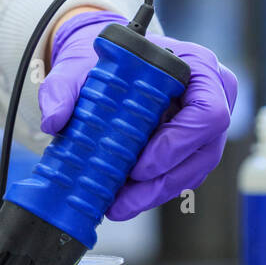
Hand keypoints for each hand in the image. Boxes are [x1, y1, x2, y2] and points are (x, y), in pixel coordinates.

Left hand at [38, 11, 237, 219]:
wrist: (109, 66)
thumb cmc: (108, 59)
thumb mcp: (80, 65)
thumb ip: (62, 87)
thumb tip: (54, 119)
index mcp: (196, 67)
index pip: (207, 111)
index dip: (176, 143)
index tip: (139, 164)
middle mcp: (211, 97)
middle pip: (203, 152)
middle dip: (162, 180)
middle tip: (124, 196)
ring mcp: (204, 127)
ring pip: (192, 172)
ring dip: (154, 193)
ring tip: (118, 205)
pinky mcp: (191, 148)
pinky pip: (178, 177)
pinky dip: (151, 192)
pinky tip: (123, 199)